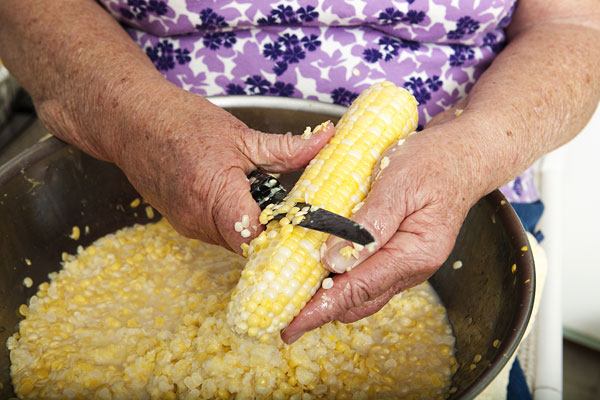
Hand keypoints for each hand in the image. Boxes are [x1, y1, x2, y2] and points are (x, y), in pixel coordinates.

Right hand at [111, 86, 333, 252]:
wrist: (131, 122)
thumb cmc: (180, 123)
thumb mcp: (240, 134)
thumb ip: (286, 148)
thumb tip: (325, 142)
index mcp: (216, 195)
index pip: (259, 237)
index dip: (284, 236)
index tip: (305, 226)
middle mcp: (198, 219)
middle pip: (248, 244)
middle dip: (272, 232)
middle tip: (292, 211)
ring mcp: (187, 225)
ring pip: (233, 241)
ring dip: (252, 227)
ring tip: (263, 199)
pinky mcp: (181, 224)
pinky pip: (217, 233)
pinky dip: (233, 222)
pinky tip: (238, 199)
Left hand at [281, 119, 482, 342]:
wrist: (462, 155)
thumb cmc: (433, 162)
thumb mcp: (398, 182)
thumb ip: (368, 224)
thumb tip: (332, 261)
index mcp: (415, 253)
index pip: (359, 290)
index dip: (321, 309)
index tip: (291, 327)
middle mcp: (412, 268)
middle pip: (358, 301)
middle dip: (320, 309)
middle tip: (282, 312)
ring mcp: (406, 264)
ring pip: (362, 293)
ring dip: (328, 296)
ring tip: (294, 295)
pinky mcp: (398, 255)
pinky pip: (367, 277)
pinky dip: (341, 279)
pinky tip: (319, 271)